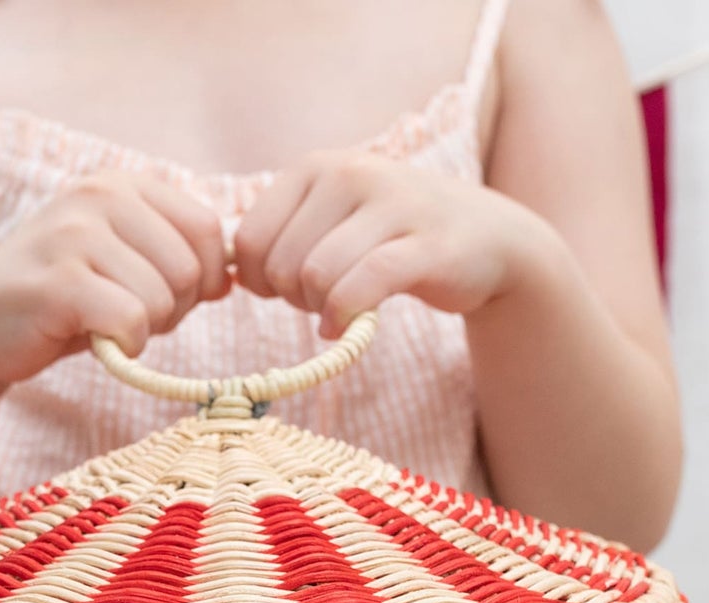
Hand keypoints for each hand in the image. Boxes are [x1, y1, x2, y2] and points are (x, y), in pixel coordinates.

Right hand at [0, 171, 230, 385]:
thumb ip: (176, 259)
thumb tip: (235, 277)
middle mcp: (97, 194)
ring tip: (100, 323)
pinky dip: (124, 346)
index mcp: (121, 184)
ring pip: (163, 299)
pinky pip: (132, 321)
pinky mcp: (58, 281)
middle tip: (122, 315)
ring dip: (143, 330)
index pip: (209, 230)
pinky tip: (93, 340)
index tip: (164, 296)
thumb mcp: (123, 266)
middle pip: (192, 269)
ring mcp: (73, 234)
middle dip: (171, 310)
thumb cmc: (62, 303)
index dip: (203, 280)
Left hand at [233, 150, 549, 337]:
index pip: (247, 239)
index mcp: (318, 167)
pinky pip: (364, 286)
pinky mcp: (428, 245)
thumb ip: (278, 237)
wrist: (488, 239)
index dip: (256, 281)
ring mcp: (393, 206)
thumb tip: (219, 271)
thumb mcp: (330, 221)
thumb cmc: (393, 238)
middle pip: (279, 265)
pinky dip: (345, 318)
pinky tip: (346, 329)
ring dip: (320, 311)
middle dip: (292, 300)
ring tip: (339, 311)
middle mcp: (352, 174)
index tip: (285, 289)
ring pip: (317, 277)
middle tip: (322, 302)